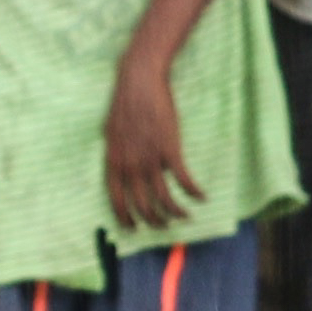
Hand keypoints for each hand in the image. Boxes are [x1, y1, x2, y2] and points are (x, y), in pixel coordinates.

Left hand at [104, 57, 195, 234]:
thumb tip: (119, 169)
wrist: (139, 82)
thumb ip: (116, 154)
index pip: (116, 200)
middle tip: (162, 226)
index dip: (125, 218)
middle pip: (142, 205)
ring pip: (163, 199)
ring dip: (175, 213)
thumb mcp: (110, 133)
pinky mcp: (170, 150)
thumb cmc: (124, 103)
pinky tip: (201, 197)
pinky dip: (193, 192)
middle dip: (154, 221)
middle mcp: (130, 165)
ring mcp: (150, 158)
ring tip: (183, 217)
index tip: (133, 228)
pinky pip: (184, 181)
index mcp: (113, 161)